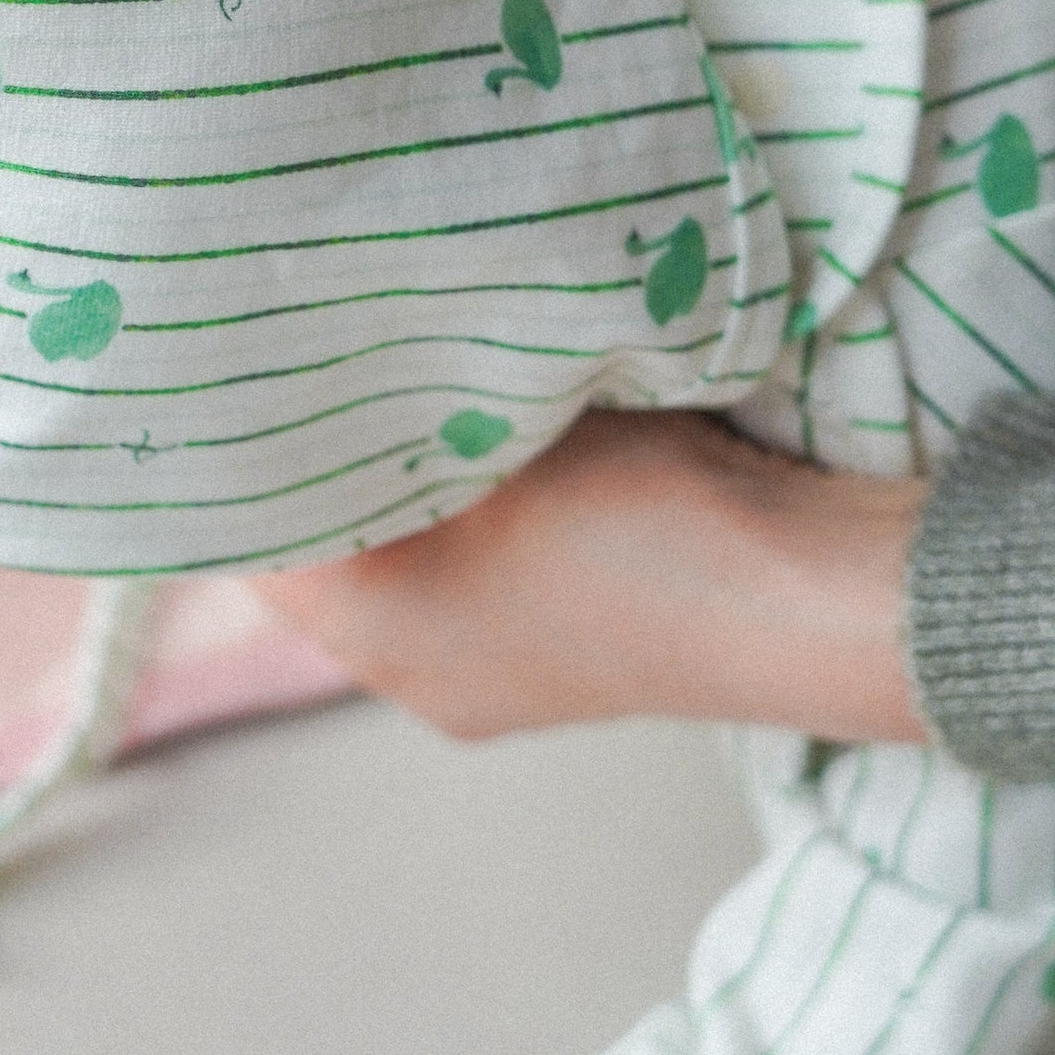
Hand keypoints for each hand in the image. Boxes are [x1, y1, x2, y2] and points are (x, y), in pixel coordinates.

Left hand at [259, 409, 927, 745]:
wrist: (801, 597)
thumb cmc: (637, 511)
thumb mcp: (493, 431)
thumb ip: (396, 409)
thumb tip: (333, 369)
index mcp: (368, 631)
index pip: (253, 531)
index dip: (255, 447)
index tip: (263, 371)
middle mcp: (408, 677)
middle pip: (322, 555)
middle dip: (328, 467)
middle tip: (334, 369)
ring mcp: (483, 685)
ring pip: (398, 568)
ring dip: (402, 495)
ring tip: (416, 402)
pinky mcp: (550, 672)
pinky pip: (465, 588)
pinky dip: (463, 527)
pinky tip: (494, 460)